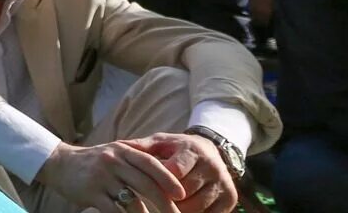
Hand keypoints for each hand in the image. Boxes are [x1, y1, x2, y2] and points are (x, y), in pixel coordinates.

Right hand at [38, 141, 186, 212]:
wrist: (60, 163)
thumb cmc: (94, 162)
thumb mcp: (115, 154)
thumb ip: (136, 161)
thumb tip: (168, 176)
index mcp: (123, 150)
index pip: (150, 164)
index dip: (168, 179)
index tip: (182, 194)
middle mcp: (113, 161)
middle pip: (145, 184)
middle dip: (164, 203)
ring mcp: (101, 177)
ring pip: (131, 201)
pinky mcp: (91, 192)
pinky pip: (114, 211)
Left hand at [121, 133, 237, 212]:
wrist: (212, 152)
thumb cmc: (178, 148)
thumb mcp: (161, 142)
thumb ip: (142, 146)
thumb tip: (117, 146)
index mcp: (193, 150)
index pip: (174, 171)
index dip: (159, 180)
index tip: (146, 185)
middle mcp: (212, 167)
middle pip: (184, 192)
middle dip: (166, 197)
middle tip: (152, 199)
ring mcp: (223, 184)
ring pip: (195, 207)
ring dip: (178, 210)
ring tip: (164, 206)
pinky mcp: (230, 199)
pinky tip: (181, 210)